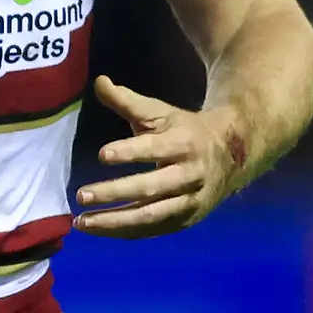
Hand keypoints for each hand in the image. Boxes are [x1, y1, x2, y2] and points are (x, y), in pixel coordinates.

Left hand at [73, 73, 245, 236]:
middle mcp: (189, 175)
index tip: (102, 154)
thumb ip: (128, 101)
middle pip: (150, 188)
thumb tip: (99, 82)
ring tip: (82, 222)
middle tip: (81, 195)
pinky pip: (151, 229)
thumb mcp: (161, 112)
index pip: (155, 148)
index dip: (130, 151)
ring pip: (150, 216)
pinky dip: (124, 230)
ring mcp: (189, 202)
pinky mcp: (185, 220)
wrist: (231, 156)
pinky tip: (99, 228)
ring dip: (114, 221)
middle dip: (115, 193)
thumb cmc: (184, 131)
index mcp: (184, 142)